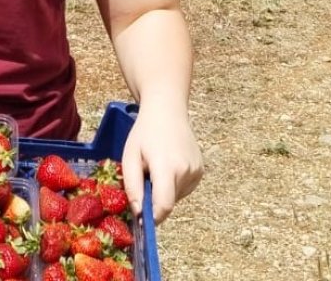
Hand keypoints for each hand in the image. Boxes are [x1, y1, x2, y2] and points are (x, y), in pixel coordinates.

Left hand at [121, 106, 202, 224]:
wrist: (167, 111)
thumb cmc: (144, 133)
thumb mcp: (129, 157)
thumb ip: (132, 186)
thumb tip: (138, 212)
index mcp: (167, 167)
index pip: (164, 205)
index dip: (153, 218)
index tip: (141, 219)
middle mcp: (186, 170)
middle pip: (169, 202)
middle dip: (154, 200)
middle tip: (144, 180)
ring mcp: (197, 171)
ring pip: (176, 197)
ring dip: (164, 192)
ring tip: (157, 169)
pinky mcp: (201, 171)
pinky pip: (184, 189)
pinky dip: (173, 185)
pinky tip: (168, 166)